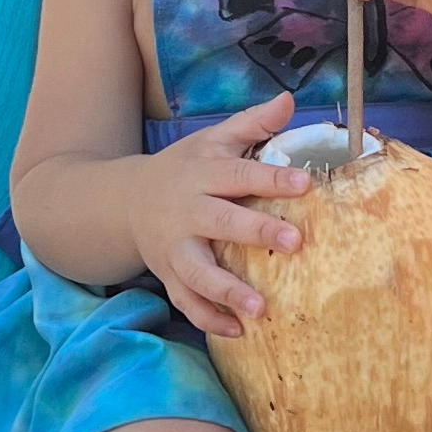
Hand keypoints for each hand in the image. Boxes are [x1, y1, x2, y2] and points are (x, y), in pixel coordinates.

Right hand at [128, 92, 311, 338]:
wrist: (126, 201)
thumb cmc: (185, 168)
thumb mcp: (212, 140)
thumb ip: (253, 123)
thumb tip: (289, 99)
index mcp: (202, 174)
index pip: (239, 174)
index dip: (271, 178)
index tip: (306, 183)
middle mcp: (186, 212)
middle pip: (221, 222)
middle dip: (256, 232)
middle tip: (295, 242)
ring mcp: (175, 249)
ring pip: (199, 272)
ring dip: (228, 291)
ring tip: (261, 308)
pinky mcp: (169, 276)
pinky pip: (187, 302)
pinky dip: (209, 320)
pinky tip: (238, 332)